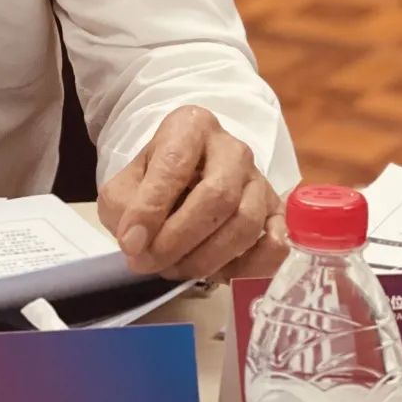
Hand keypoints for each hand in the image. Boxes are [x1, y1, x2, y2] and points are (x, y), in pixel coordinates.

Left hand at [97, 106, 287, 281]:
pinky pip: (276, 242)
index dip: (151, 209)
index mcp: (190, 127)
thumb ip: (125, 209)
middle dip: (180, 239)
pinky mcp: (276, 211)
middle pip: (217, 196)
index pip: (174, 165)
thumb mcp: (125, 185)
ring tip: (175, 269)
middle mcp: (231, 148)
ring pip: (245, 223)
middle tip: (150, 263)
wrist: (181, 182)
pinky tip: (221, 274)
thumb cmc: (151, 181)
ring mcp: (258, 179)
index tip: (130, 244)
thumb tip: (137, 244)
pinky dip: (252, 266)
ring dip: (208, 258)